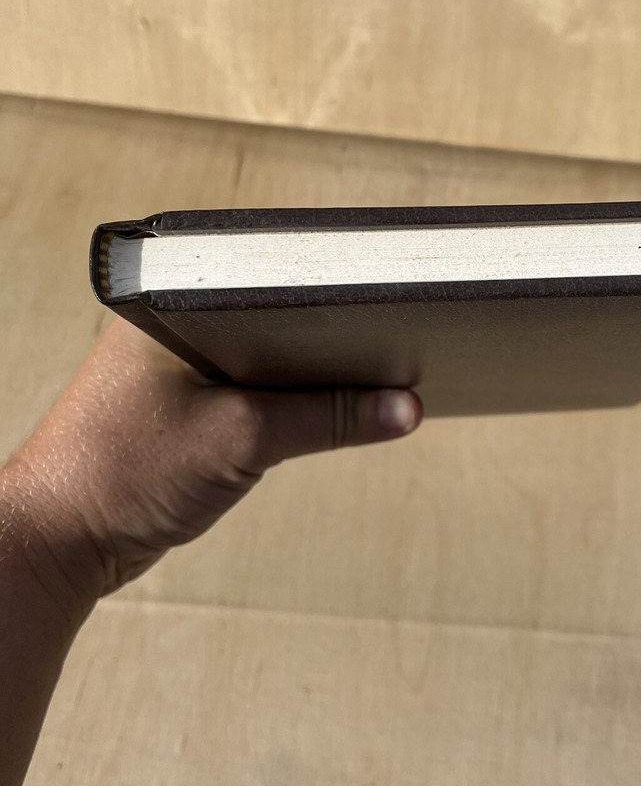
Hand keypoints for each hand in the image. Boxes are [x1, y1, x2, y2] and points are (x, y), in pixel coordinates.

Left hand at [1, 319, 421, 616]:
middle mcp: (179, 320)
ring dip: (313, 372)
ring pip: (271, 353)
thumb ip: (330, 418)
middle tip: (393, 343)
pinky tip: (325, 409)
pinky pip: (257, 386)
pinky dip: (291, 399)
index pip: (274, 276)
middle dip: (335, 334)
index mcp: (176, 300)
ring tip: (369, 377)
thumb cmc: (122, 477)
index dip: (336, 289)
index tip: (392, 304)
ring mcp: (182, 360)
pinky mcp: (188, 400)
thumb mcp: (242, 439)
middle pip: (281, 314)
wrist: (56, 544)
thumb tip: (404, 408)